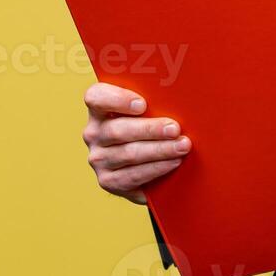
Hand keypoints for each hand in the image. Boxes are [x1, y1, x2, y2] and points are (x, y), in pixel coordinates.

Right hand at [82, 82, 190, 203]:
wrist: (145, 163)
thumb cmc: (150, 125)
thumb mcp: (149, 108)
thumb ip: (154, 100)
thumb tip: (180, 94)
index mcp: (99, 108)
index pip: (96, 97)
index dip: (117, 99)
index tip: (142, 104)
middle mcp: (93, 133)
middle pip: (117, 130)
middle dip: (150, 129)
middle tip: (175, 129)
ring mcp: (98, 158)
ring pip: (128, 154)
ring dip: (159, 150)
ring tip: (182, 146)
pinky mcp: (108, 181)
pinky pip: (133, 176)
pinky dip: (156, 168)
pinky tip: (173, 162)